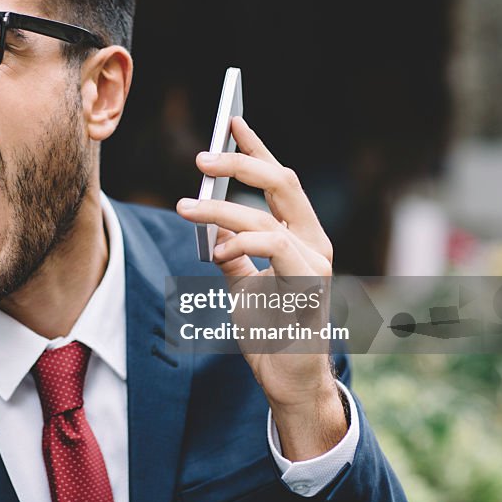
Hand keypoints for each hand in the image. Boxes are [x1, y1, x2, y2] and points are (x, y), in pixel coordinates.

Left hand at [175, 116, 345, 459]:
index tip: (231, 120)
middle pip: (281, 184)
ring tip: (185, 207)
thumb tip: (209, 223)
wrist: (289, 381)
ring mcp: (316, 264)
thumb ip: (232, 252)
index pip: (279, 181)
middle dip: (241, 162)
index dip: (257, 148)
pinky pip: (276, 251)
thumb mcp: (243, 284)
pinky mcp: (310, 288)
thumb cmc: (271, 331)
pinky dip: (242, 243)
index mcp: (301, 236)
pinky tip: (216, 250)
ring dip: (222, 208)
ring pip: (268, 216)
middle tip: (200, 157)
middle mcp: (313, 243)